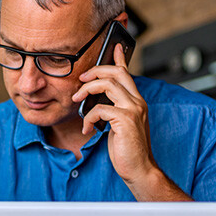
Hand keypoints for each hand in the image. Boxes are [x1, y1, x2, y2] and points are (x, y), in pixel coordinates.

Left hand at [73, 44, 157, 184]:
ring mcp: (133, 109)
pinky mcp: (126, 120)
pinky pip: (99, 109)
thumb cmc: (128, 150)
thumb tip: (96, 103)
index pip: (127, 73)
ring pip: (107, 84)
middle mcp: (137, 102)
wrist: (139, 169)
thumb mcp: (119, 126)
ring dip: (86, 90)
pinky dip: (89, 118)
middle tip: (80, 80)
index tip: (114, 46)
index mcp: (136, 101)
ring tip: (77, 101)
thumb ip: (113, 111)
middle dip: (95, 71)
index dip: (120, 58)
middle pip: (116, 72)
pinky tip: (88, 129)